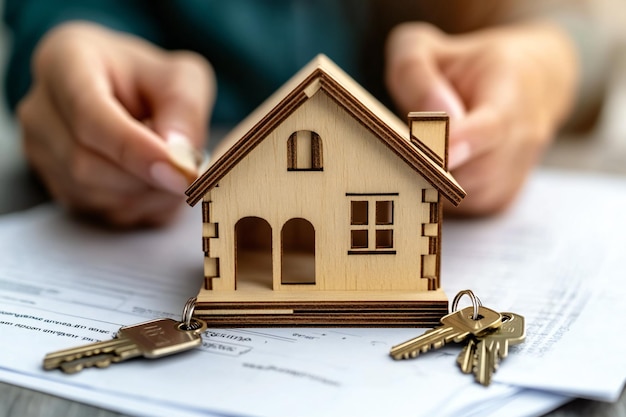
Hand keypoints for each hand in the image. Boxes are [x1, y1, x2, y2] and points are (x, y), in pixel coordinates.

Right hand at [18, 22, 214, 226]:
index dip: (135, 150)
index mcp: (64, 63)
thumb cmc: (152, 80)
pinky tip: (158, 185)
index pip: (89, 116)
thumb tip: (177, 157)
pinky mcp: (56, 185)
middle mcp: (40, 109)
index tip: (179, 170)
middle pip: (85, 163)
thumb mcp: (183, 78)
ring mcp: (41, 152)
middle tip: (190, 173)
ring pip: (92, 195)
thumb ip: (185, 109)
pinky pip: (99, 212)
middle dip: (146, 178)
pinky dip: (139, 208)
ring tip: (176, 173)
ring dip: (146, 196)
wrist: (130, 93)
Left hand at [385, 22, 577, 214]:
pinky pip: (464, 211)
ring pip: (466, 195)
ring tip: (418, 152)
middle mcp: (525, 135)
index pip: (493, 124)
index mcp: (512, 88)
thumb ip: (413, 72)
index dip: (466, 141)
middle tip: (397, 152)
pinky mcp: (501, 200)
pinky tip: (431, 169)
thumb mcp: (425, 47)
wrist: (526, 83)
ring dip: (433, 182)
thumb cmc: (466, 65)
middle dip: (432, 168)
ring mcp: (517, 172)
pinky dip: (439, 196)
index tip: (439, 152)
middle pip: (475, 170)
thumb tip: (428, 118)